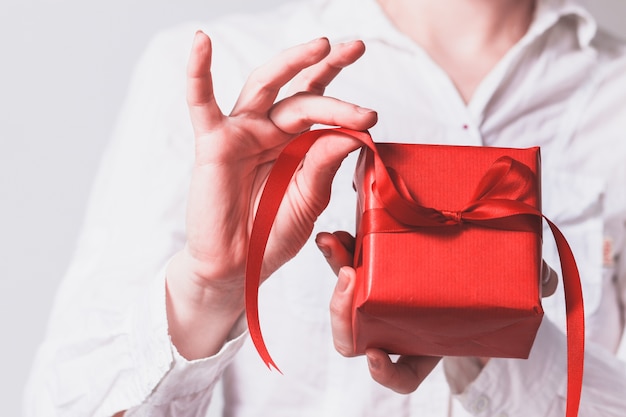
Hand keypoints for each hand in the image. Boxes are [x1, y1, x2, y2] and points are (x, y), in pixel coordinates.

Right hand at [166, 32, 376, 358]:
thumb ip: (325, 165)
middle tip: (355, 46)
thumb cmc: (271, 235)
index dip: (346, 105)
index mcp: (295, 146)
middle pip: (300, 92)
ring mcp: (241, 134)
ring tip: (319, 45)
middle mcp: (269, 132)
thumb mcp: (309, 199)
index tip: (372, 115)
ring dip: (290, 62)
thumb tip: (352, 132)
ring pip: (264, 87)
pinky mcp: (213, 143)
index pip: (321, 112)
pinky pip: (201, 103)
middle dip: (327, 68)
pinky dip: (198, 73)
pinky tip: (201, 44)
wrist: (238, 268)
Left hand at [315, 231, 557, 392]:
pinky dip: (337, 251)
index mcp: (426, 342)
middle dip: (342, 313)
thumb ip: (529, 286)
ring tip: (332, 242)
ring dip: (333, 271)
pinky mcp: (375, 259)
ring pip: (344, 295)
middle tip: (349, 278)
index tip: (376, 356)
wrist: (472, 253)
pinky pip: (347, 260)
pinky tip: (334, 235)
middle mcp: (397, 321)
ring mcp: (382, 291)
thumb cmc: (491, 284)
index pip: (399, 372)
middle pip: (356, 334)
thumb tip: (543, 280)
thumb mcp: (512, 287)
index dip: (385, 372)